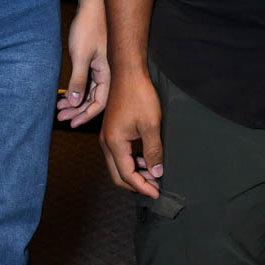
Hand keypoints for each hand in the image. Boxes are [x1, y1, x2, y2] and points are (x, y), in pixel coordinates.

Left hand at [56, 2, 109, 127]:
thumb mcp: (80, 55)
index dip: (85, 115)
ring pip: (90, 91)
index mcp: (109, 74)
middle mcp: (108, 73)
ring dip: (76, 101)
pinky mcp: (97, 62)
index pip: (99, 103)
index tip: (71, 123)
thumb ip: (78, 80)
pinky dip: (78, 90)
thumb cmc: (88, 27)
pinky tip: (66, 94)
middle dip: (78, 110)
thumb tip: (74, 102)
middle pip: (95, 100)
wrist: (93, 5)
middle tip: (61, 117)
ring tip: (59, 107)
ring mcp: (103, 68)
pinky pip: (89, 82)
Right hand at [99, 70, 163, 197]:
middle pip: (118, 174)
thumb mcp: (151, 125)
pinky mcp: (112, 130)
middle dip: (137, 183)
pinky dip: (132, 161)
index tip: (158, 192)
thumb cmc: (139, 95)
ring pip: (118, 164)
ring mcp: (107, 135)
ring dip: (135, 172)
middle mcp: (106, 142)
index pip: (127, 175)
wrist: (128, 72)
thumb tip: (156, 172)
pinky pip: (119, 153)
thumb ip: (153, 151)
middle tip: (156, 186)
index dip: (142, 187)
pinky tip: (146, 158)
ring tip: (155, 172)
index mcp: (114, 143)